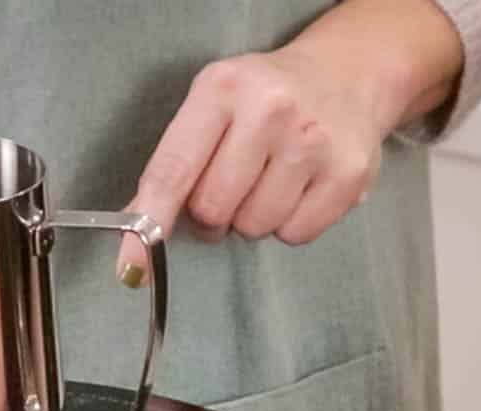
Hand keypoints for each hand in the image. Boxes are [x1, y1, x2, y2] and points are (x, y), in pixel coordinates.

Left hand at [114, 0, 460, 281]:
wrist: (345, 75)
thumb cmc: (265, 97)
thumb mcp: (213, 106)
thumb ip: (174, 164)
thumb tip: (136, 230)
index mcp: (223, 89)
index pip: (174, 169)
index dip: (150, 221)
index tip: (132, 266)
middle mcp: (271, 111)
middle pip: (213, 209)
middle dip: (212, 213)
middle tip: (230, 187)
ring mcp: (313, 145)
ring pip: (254, 227)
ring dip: (253, 218)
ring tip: (269, 181)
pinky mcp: (348, 176)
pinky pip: (295, 235)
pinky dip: (289, 224)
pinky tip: (298, 189)